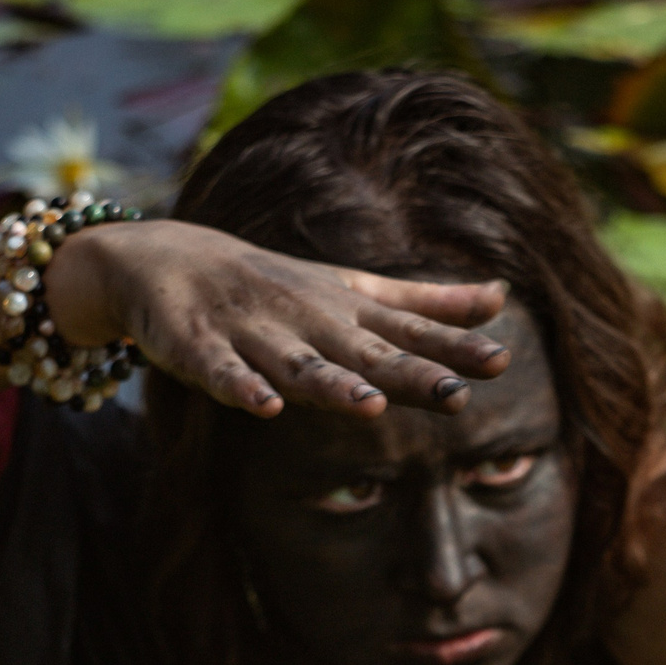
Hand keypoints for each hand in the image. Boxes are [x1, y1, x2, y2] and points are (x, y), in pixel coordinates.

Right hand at [51, 218, 512, 417]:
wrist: (163, 256)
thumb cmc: (275, 286)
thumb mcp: (355, 291)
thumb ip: (427, 304)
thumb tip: (502, 298)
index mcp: (344, 311)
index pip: (406, 333)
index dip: (451, 348)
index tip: (500, 363)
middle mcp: (305, 320)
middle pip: (363, 352)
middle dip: (408, 373)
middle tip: (455, 395)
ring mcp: (250, 331)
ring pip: (296, 364)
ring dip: (332, 383)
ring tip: (369, 406)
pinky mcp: (195, 344)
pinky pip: (220, 371)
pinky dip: (240, 387)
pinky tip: (264, 408)